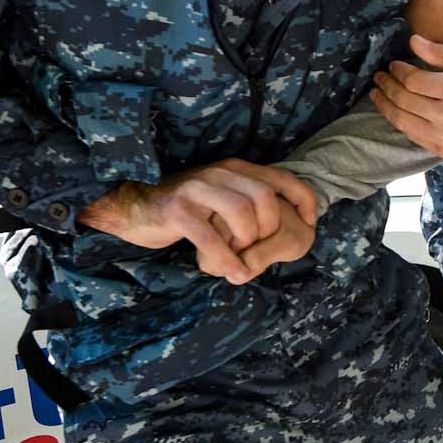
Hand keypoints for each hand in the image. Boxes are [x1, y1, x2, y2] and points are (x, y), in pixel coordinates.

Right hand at [77, 160, 318, 282]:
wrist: (133, 208)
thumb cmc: (184, 208)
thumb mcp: (221, 197)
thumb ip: (248, 201)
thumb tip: (287, 222)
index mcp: (235, 169)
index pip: (282, 178)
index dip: (303, 200)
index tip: (309, 224)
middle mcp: (219, 173)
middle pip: (265, 197)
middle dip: (271, 228)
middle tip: (261, 248)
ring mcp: (197, 189)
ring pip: (242, 213)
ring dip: (248, 244)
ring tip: (243, 261)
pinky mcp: (177, 211)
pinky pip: (211, 237)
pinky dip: (227, 259)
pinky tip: (233, 273)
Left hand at [372, 35, 442, 158]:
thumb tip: (413, 41)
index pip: (413, 80)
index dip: (398, 71)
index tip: (393, 65)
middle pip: (403, 99)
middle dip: (387, 85)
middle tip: (379, 76)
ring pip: (401, 119)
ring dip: (384, 105)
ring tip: (377, 93)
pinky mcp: (441, 149)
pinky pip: (410, 134)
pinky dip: (397, 121)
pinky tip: (393, 110)